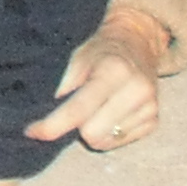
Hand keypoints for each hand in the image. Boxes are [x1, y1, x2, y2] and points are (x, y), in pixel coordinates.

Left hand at [26, 8, 167, 150]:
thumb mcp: (78, 55)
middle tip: (77, 107)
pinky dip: (109, 132)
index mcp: (115, 71)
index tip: (32, 131)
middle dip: (78, 126)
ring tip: (97, 107)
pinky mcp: (154, 122)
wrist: (138, 42)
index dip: (52, 125)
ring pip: (105, 142)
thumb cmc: (101, 49)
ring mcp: (149, 108)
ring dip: (94, 130)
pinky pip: (119, 143)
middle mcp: (137, 90)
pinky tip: (111, 112)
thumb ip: (63, 82)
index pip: (78, 110)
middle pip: (91, 134)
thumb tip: (46, 113)